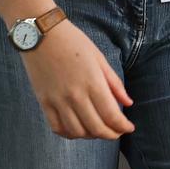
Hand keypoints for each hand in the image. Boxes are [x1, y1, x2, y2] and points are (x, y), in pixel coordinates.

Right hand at [20, 19, 135, 140]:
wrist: (41, 33)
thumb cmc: (73, 41)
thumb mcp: (98, 57)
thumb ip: (113, 82)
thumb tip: (128, 103)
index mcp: (92, 82)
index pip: (111, 116)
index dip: (123, 126)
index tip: (129, 127)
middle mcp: (76, 96)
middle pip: (96, 128)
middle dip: (111, 134)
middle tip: (117, 132)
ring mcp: (58, 101)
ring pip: (77, 132)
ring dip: (91, 136)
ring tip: (98, 129)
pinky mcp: (44, 102)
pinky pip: (57, 128)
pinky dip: (69, 134)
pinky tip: (77, 129)